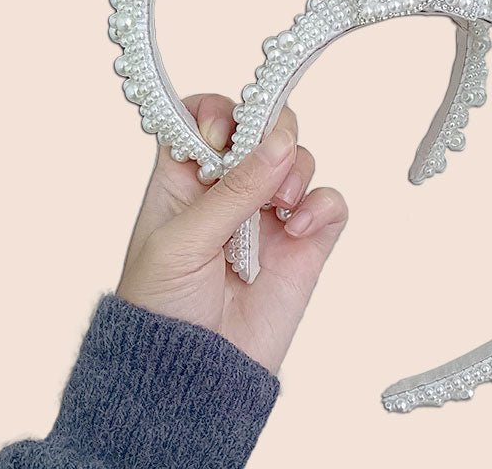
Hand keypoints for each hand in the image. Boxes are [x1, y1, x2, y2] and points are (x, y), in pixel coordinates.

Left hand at [117, 93, 347, 373]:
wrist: (192, 378)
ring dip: (297, 170)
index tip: (225, 134)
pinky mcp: (304, 242)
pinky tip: (298, 230)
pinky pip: (329, 204)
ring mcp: (270, 215)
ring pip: (301, 159)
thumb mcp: (182, 241)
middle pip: (265, 128)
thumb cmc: (162, 309)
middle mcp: (231, 189)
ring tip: (280, 207)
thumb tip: (278, 141)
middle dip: (273, 133)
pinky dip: (321, 206)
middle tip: (270, 158)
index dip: (220, 113)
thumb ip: (232, 190)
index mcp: (187, 179)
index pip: (207, 118)